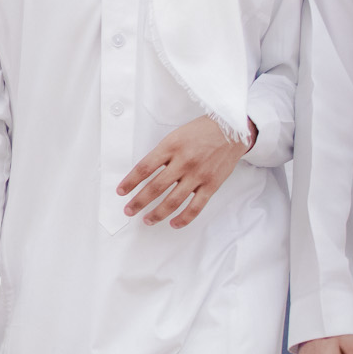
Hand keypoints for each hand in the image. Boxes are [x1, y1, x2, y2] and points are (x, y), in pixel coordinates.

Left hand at [117, 116, 254, 226]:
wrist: (232, 130)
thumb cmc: (200, 132)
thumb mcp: (174, 136)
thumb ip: (161, 154)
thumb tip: (143, 174)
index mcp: (170, 147)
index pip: (144, 168)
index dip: (130, 182)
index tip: (120, 191)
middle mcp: (183, 162)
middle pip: (156, 187)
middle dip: (139, 201)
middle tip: (128, 210)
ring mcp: (198, 175)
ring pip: (174, 200)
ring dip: (158, 213)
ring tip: (147, 220)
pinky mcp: (212, 184)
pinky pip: (196, 206)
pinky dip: (184, 218)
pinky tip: (174, 224)